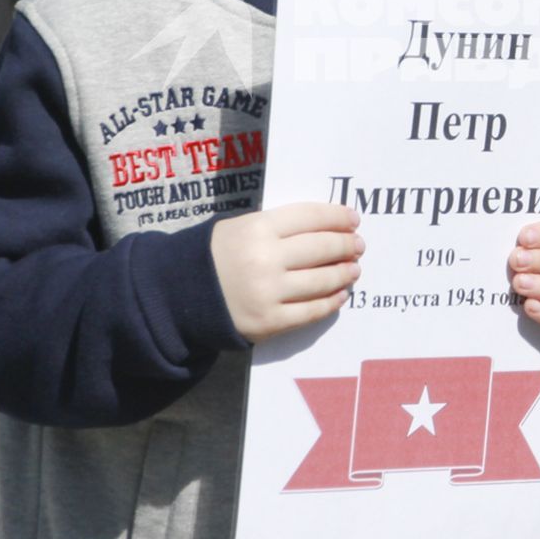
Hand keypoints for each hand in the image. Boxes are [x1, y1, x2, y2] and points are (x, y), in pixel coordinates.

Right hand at [210, 203, 364, 341]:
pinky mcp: (270, 322)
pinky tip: (340, 294)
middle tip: (358, 245)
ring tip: (353, 269)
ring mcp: (269, 292)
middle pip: (322, 247)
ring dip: (345, 273)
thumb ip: (279, 225)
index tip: (353, 219)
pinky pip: (312, 311)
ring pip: (322, 280)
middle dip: (346, 244)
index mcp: (258, 228)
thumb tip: (327, 226)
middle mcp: (266, 259)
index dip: (337, 216)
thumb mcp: (240, 226)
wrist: (181, 295)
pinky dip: (331, 301)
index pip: (311, 216)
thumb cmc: (216, 255)